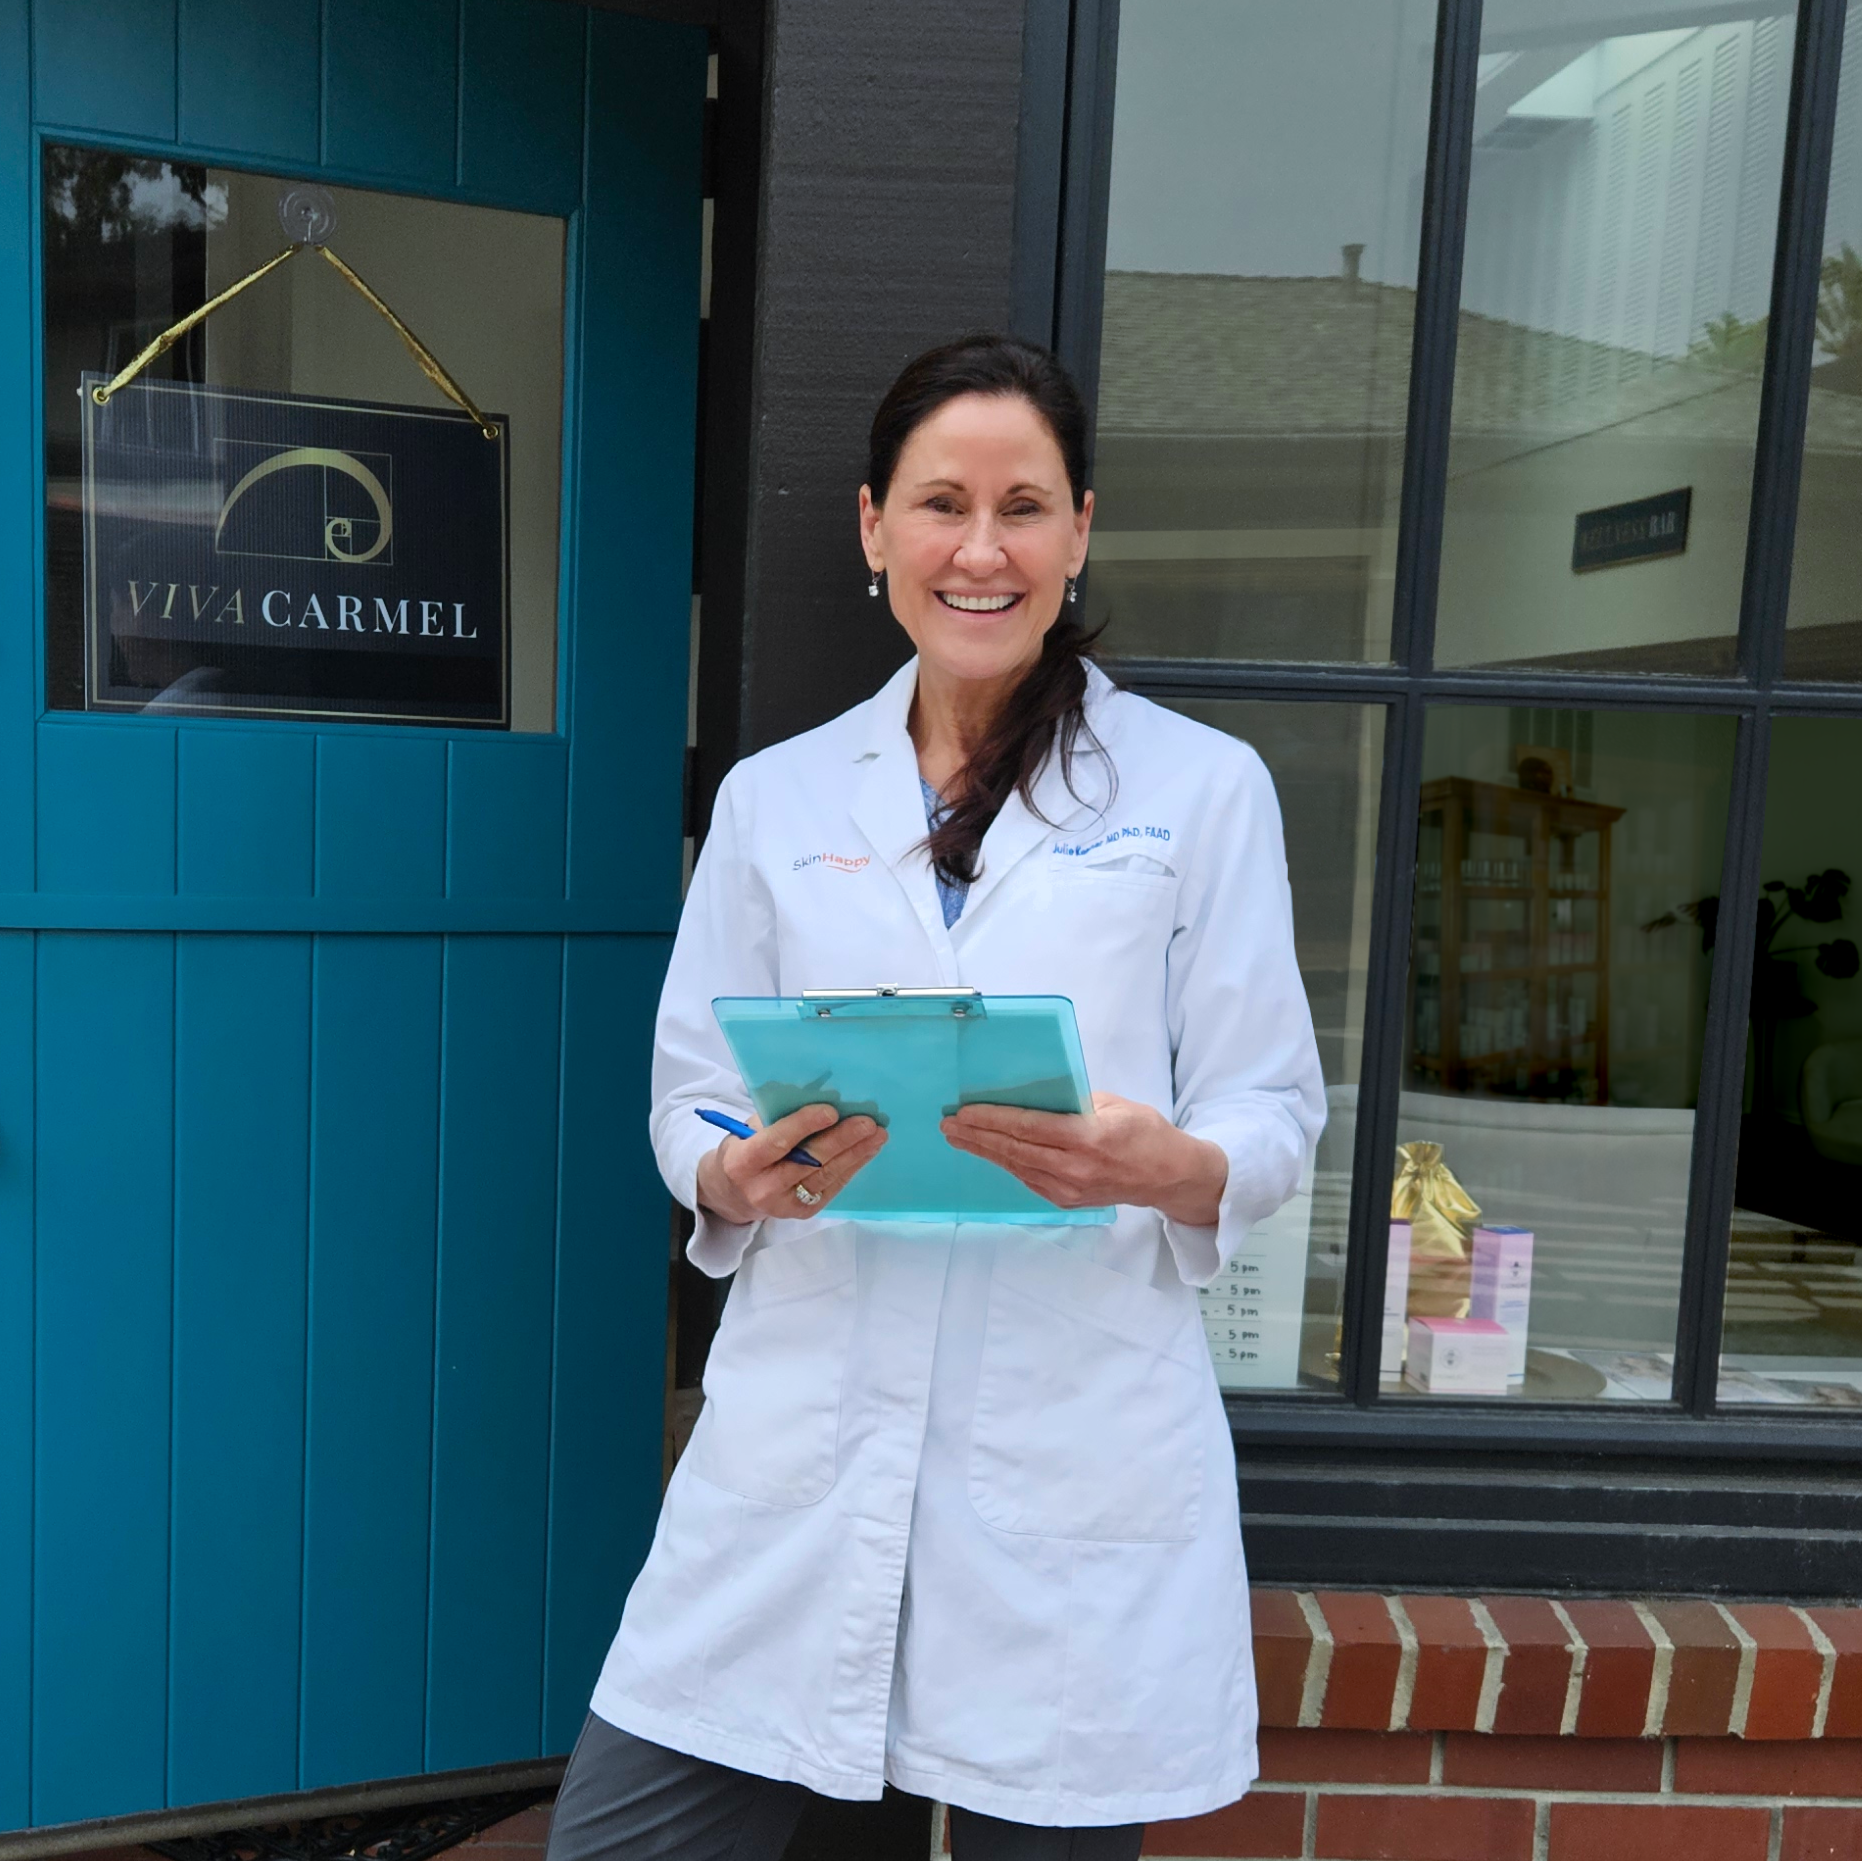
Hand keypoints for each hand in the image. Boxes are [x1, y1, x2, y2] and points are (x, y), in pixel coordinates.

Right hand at [695, 1102, 886, 1223]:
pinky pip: (832, 1186)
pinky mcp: (803, 1212)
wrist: (734, 1193)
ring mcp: (784, 1205)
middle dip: (841, 1140)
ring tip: (877, 1134)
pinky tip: (867, 1150)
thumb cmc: (744, 1150)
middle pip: (808, 1162)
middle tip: (867, 1122)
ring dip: (855, 1153)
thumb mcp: (747, 1130)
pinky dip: (852, 1166)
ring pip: (826, 1175)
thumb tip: (817, 1093)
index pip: (776, 1142)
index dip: (804, 1125)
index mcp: (742, 1162)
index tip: (831, 1111)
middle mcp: (762, 1188)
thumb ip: (775, 1116)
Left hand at [940, 1091, 1227, 1225]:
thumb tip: (1034, 1095)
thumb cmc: (1144, 1132)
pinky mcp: (1066, 1201)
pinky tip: (988, 1152)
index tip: (964, 1112)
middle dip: (977, 1136)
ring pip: (1016, 1166)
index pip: (1028, 1127)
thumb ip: (1074, 1101)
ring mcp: (1068, 1189)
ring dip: (984, 1151)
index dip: (993, 1119)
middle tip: (948, 1124)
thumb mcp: (1114, 1104)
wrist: (1167, 1176)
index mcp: (1087, 1136)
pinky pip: (1027, 1178)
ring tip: (958, 1137)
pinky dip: (1005, 1163)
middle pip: (1014, 1149)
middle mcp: (1074, 1167)